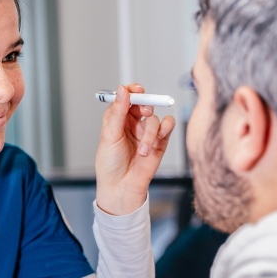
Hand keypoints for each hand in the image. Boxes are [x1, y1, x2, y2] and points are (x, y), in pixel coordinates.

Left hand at [95, 84, 175, 215]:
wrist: (121, 188)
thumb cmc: (110, 165)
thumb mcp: (109, 135)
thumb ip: (118, 112)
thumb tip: (122, 90)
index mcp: (117, 119)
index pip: (126, 98)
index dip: (132, 91)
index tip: (136, 89)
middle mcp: (133, 123)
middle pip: (143, 103)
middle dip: (145, 104)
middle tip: (144, 110)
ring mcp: (147, 132)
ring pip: (155, 119)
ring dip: (150, 133)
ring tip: (143, 150)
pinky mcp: (160, 142)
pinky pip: (167, 126)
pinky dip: (165, 129)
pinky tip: (157, 141)